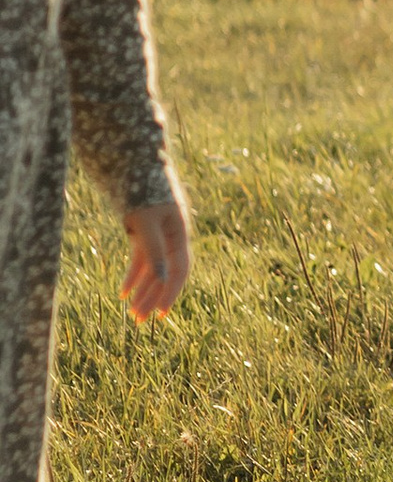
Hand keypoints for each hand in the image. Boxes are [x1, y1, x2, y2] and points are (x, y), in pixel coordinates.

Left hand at [122, 198, 190, 324]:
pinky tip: (123, 292)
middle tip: (140, 321)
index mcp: (179, 232)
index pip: (179, 270)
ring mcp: (158, 234)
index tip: (161, 314)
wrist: (132, 160)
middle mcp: (171, 235)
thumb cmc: (140, 188)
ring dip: (142, 290)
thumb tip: (161, 280)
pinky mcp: (143, 231)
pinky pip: (141, 259)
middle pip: (165, 273)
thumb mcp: (145, 220)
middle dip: (152, 297)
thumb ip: (154, 250)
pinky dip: (133, 275)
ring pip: (152, 268)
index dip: (171, 293)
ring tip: (131, 313)